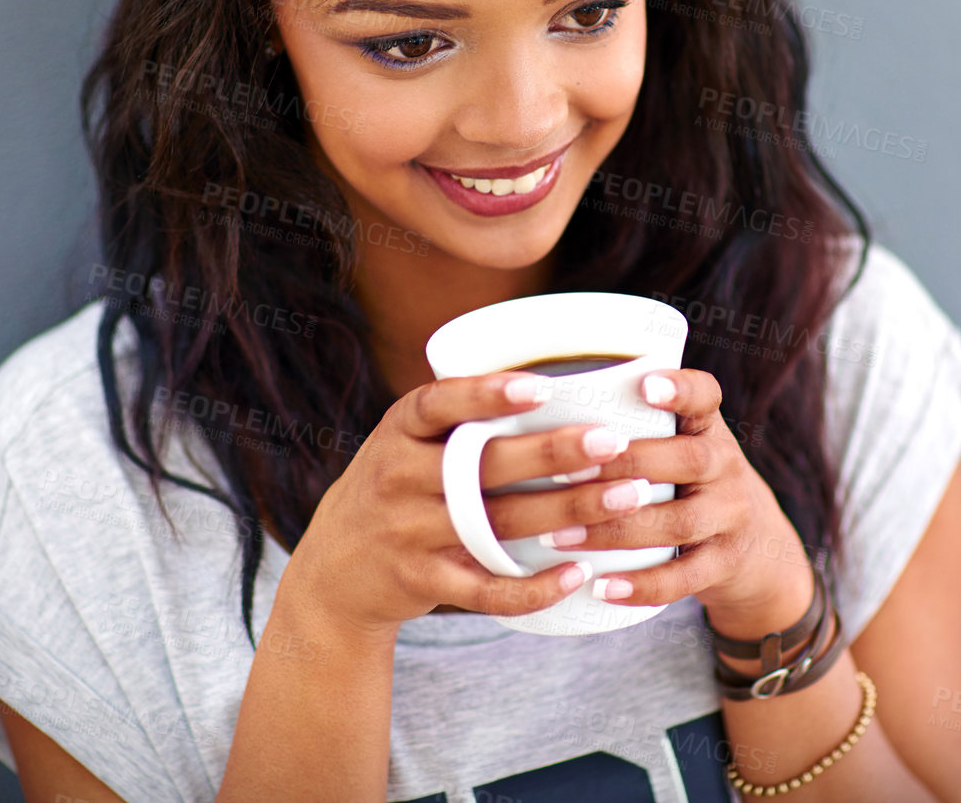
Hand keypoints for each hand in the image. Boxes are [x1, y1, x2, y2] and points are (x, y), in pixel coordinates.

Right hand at [277, 372, 641, 641]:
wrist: (334, 570)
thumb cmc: (396, 485)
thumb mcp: (406, 439)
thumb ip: (460, 414)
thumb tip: (558, 372)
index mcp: (398, 431)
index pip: (439, 404)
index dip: (488, 394)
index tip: (543, 386)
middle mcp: (399, 478)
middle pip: (484, 466)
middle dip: (554, 453)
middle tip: (614, 443)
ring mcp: (409, 533)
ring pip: (498, 524)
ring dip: (568, 512)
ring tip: (626, 498)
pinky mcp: (422, 583)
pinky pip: (486, 589)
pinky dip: (534, 587)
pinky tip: (578, 573)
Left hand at [505, 368, 817, 629]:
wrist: (758, 552)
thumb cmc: (690, 487)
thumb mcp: (681, 447)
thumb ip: (635, 426)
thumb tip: (536, 403)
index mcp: (708, 430)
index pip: (705, 397)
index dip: (680, 389)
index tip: (645, 385)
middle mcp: (726, 467)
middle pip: (687, 459)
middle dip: (627, 464)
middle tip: (567, 471)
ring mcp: (730, 517)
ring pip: (678, 522)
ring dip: (616, 529)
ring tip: (561, 535)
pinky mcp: (725, 565)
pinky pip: (684, 578)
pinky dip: (642, 586)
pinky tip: (601, 587)